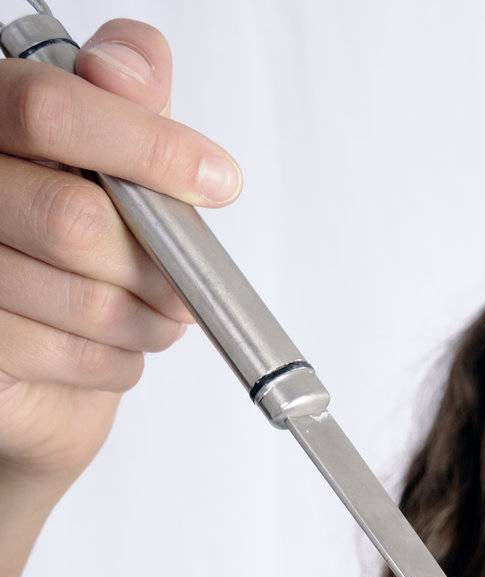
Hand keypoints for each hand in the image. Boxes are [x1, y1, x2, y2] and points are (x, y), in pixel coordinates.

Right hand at [0, 18, 242, 494]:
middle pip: (72, 220)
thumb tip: (132, 70)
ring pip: (84, 302)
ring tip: (157, 313)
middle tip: (188, 279)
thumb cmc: (67, 219)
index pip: (46, 110)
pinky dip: (120, 359)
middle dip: (156, 259)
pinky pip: (74, 359)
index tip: (216, 179)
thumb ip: (121, 97)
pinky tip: (114, 343)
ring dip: (150, 319)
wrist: (29, 329)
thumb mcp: (104, 145)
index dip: (145, 144)